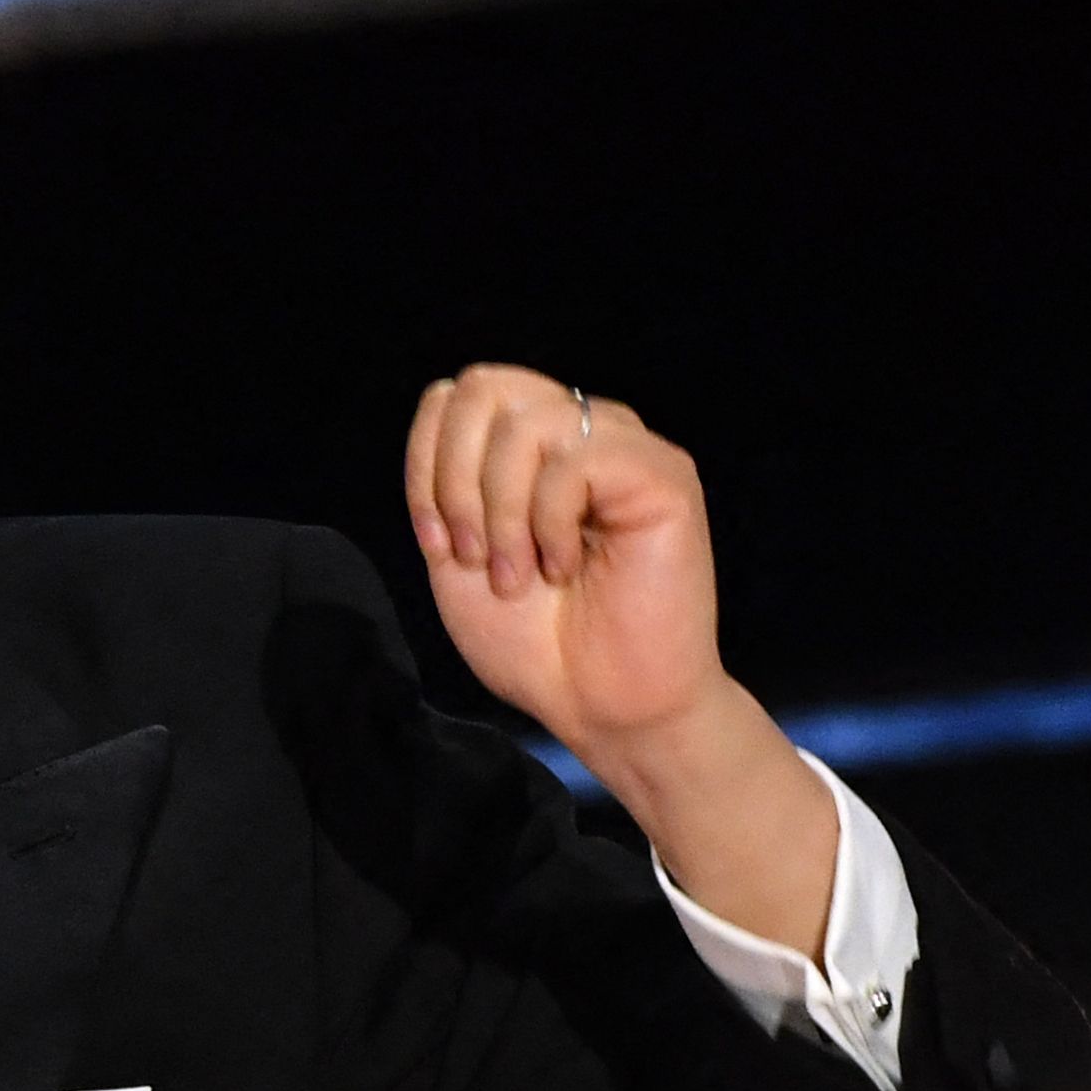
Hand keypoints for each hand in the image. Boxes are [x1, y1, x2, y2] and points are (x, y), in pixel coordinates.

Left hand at [402, 364, 834, 952]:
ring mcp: (625, 450)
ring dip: (502, 511)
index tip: (438, 542)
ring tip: (519, 574)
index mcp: (530, 448)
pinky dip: (550, 520)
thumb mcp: (457, 552)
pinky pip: (579, 458)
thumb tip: (442, 408)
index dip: (426, 463)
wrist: (600, 704)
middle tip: (474, 557)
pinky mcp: (664, 476)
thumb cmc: (537, 640)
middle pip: (486, 386)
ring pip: (527, 421)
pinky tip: (566, 566)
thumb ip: (445, 480)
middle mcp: (579, 433)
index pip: (455, 395)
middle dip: (456, 479)